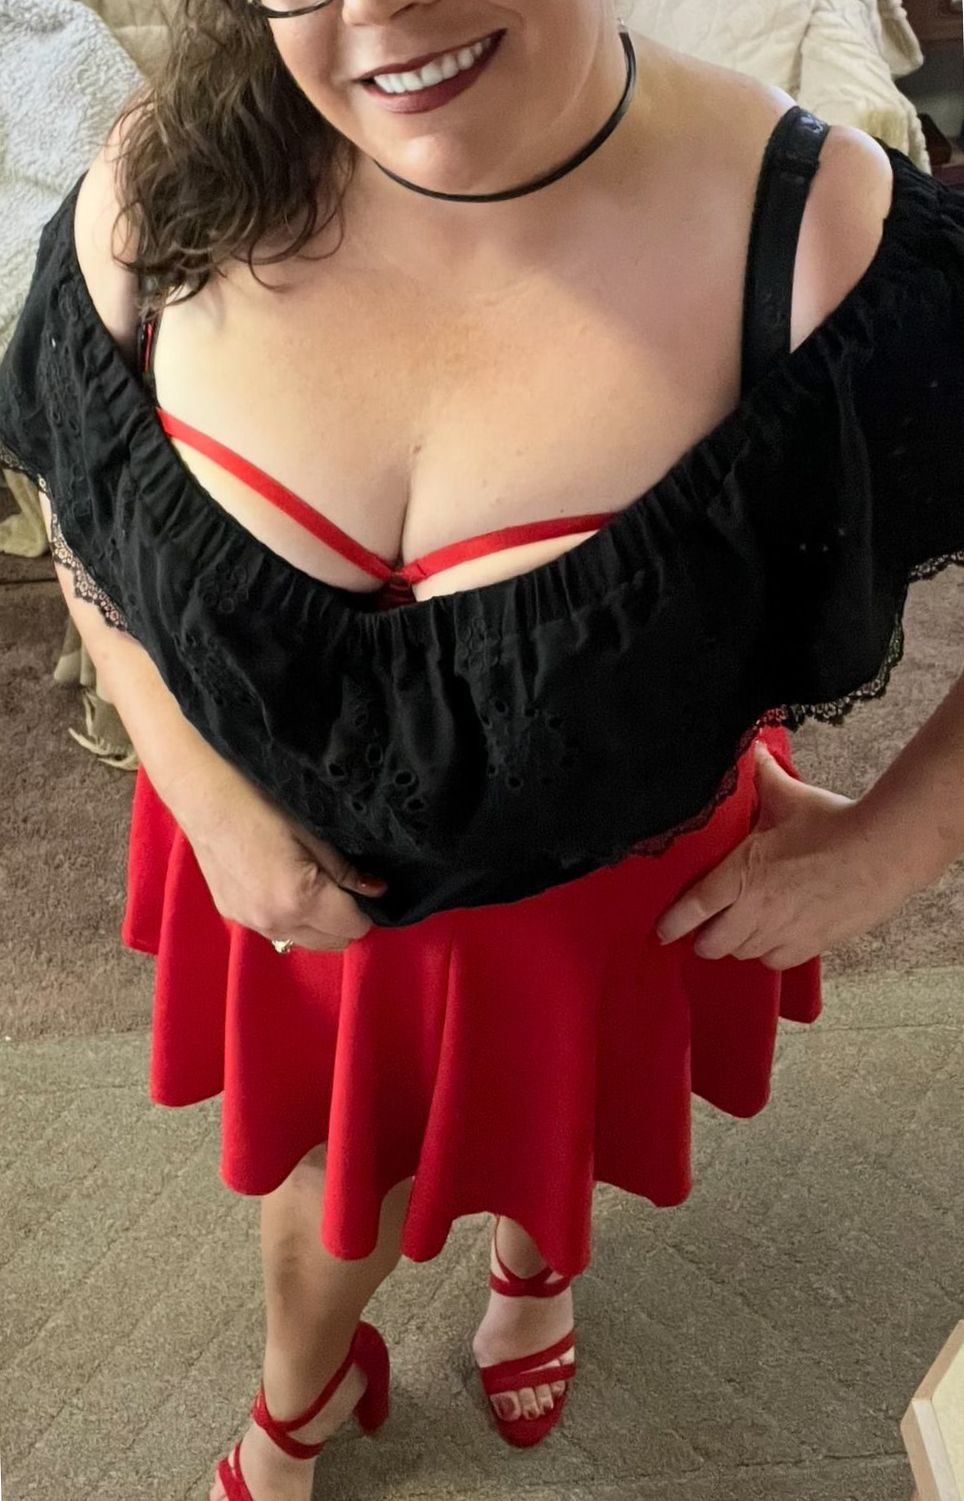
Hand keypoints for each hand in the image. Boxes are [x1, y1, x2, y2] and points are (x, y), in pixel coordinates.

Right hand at [181, 760, 386, 951]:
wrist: (203, 794)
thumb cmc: (262, 802)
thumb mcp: (314, 831)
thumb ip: (345, 869)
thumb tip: (377, 890)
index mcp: (299, 900)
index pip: (353, 927)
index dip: (365, 908)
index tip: (365, 887)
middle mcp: (274, 922)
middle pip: (331, 943)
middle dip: (344, 919)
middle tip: (342, 885)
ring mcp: (250, 923)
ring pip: (304, 941)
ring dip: (317, 922)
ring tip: (312, 884)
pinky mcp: (232, 915)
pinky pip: (277, 929)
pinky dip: (290, 917)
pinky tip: (282, 884)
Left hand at [655, 742, 915, 970]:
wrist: (884, 851)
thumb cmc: (834, 824)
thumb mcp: (789, 796)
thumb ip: (761, 777)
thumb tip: (751, 749)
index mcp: (741, 873)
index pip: (692, 908)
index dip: (672, 924)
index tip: (661, 931)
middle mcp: (756, 910)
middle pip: (713, 944)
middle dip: (705, 938)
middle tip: (706, 928)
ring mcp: (783, 931)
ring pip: (743, 954)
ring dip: (737, 944)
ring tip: (740, 929)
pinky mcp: (810, 945)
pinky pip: (774, 962)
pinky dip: (768, 953)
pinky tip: (773, 936)